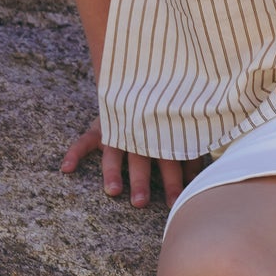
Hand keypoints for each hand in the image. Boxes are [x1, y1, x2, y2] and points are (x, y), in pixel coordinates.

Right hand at [60, 119, 206, 206]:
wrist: (145, 72)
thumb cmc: (170, 106)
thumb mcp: (185, 120)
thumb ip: (195, 142)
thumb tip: (208, 171)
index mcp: (164, 133)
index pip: (172, 158)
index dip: (177, 180)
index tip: (178, 203)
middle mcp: (141, 133)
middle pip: (142, 158)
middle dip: (142, 181)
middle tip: (140, 203)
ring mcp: (118, 128)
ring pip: (114, 152)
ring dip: (113, 171)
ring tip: (113, 191)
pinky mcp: (101, 124)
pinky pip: (85, 139)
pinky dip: (75, 153)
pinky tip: (66, 168)